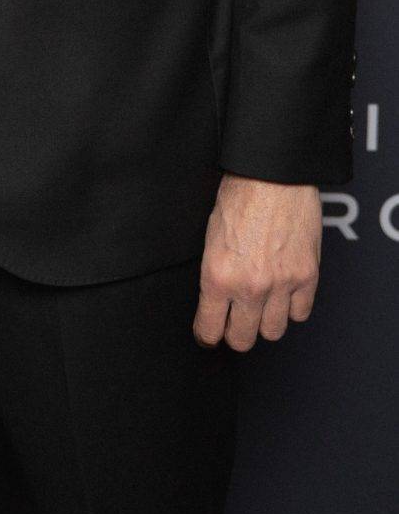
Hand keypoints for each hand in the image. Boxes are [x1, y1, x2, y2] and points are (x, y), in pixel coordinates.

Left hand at [194, 175, 320, 351]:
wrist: (273, 174)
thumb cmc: (238, 195)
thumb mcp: (209, 236)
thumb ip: (215, 273)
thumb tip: (215, 299)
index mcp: (217, 275)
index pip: (210, 329)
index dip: (207, 335)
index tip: (208, 334)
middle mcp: (249, 286)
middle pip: (243, 339)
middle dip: (235, 334)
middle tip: (234, 322)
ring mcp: (281, 284)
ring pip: (273, 331)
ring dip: (265, 321)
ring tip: (261, 306)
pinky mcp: (307, 276)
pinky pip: (301, 313)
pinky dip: (292, 307)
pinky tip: (284, 293)